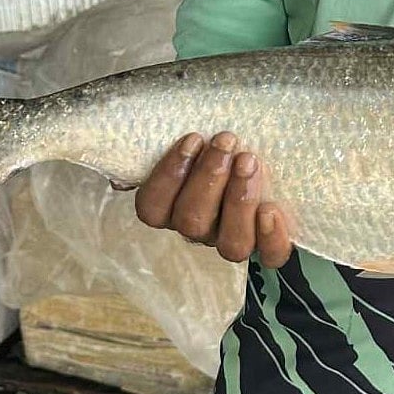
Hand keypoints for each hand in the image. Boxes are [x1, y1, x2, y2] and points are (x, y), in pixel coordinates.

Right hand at [135, 132, 293, 266]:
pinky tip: (271, 209)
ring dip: (238, 201)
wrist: (264, 150)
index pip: (152, 209)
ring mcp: (233, 239)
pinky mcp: (270, 245)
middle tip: (226, 140)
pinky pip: (270, 256)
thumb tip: (121, 175)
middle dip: (209, 178)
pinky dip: (272, 237)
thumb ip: (154, 145)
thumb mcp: (187, 137)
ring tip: (249, 161)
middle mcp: (199, 230)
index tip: (192, 138)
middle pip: (191, 222)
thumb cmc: (218, 142)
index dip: (168, 177)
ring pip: (229, 244)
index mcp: (171, 208)